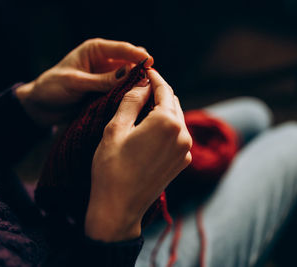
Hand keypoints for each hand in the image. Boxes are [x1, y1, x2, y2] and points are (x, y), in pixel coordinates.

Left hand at [16, 38, 153, 126]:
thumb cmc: (52, 88)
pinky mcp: (106, 92)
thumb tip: (129, 74)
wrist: (40, 107)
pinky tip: (137, 101)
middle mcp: (104, 62)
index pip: (122, 49)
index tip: (150, 62)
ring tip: (148, 93)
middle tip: (152, 82)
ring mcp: (106, 77)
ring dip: (137, 84)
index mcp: (95, 50)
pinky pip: (122, 91)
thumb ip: (102, 80)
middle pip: (130, 62)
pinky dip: (129, 95)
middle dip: (141, 70)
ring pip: (129, 78)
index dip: (137, 55)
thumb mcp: (76, 82)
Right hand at [85, 70, 192, 241]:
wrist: (119, 208)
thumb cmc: (111, 168)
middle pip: (173, 102)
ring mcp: (186, 150)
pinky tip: (150, 129)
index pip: (164, 90)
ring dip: (163, 109)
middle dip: (159, 92)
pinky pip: (178, 135)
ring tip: (144, 106)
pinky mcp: (183, 162)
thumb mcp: (115, 128)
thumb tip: (143, 83)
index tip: (145, 69)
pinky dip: (167, 127)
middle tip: (142, 87)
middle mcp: (182, 134)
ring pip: (177, 118)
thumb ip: (131, 100)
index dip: (154, 77)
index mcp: (167, 122)